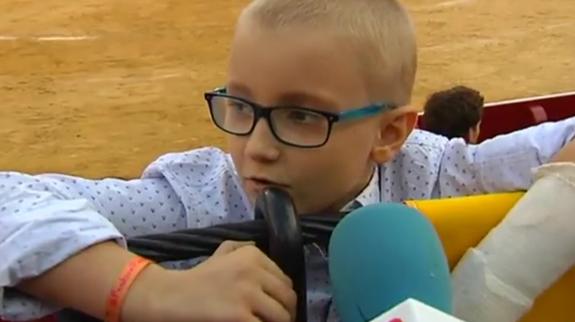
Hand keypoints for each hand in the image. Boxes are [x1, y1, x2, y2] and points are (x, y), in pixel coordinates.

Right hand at [125, 241, 296, 321]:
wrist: (171, 297)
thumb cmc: (197, 279)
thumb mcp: (221, 253)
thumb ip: (243, 248)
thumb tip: (261, 248)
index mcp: (253, 255)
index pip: (286, 281)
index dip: (282, 298)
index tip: (275, 307)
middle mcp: (254, 270)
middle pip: (288, 299)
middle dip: (285, 313)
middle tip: (274, 321)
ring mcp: (248, 294)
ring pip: (282, 316)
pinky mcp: (241, 316)